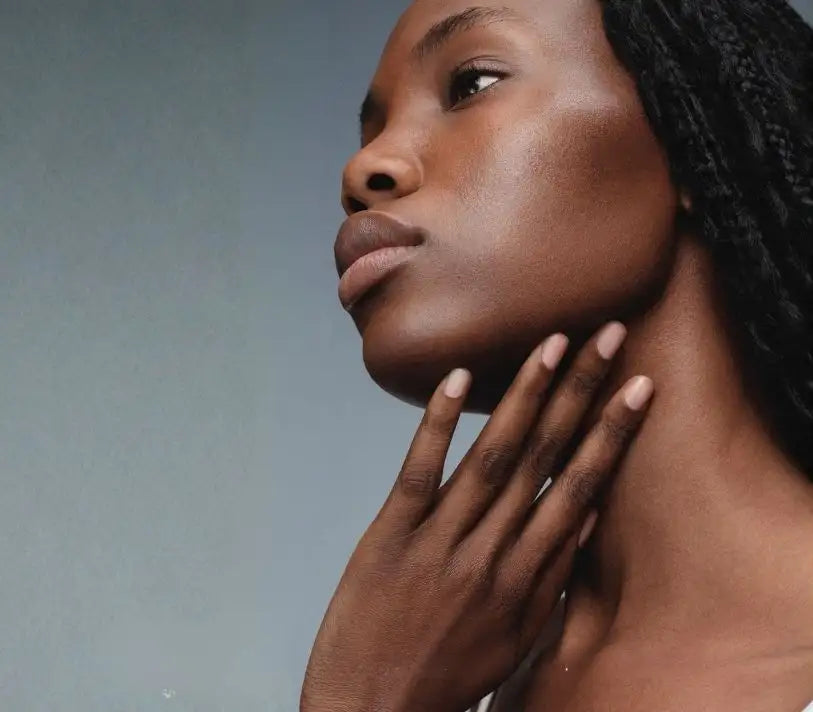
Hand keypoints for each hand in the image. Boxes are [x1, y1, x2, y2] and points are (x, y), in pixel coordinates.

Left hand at [300, 322, 652, 711]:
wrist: (374, 710)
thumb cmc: (450, 671)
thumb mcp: (517, 634)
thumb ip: (553, 576)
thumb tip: (586, 517)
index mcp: (527, 577)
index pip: (579, 490)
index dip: (611, 436)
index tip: (638, 388)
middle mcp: (492, 553)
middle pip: (543, 460)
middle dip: (579, 395)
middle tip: (606, 337)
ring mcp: (440, 541)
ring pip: (491, 458)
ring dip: (523, 398)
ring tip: (550, 345)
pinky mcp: (390, 535)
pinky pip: (419, 472)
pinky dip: (438, 424)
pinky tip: (458, 379)